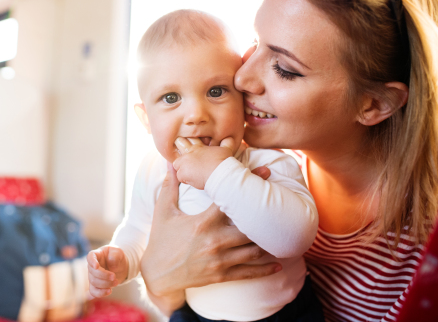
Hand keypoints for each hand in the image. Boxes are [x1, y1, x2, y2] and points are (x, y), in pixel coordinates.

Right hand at [87, 246, 127, 297]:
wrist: (119, 267)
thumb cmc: (117, 257)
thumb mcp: (118, 252)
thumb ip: (115, 255)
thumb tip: (111, 265)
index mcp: (97, 255)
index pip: (90, 257)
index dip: (92, 262)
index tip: (97, 266)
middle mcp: (92, 266)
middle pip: (92, 272)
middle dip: (104, 276)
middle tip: (114, 276)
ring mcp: (93, 276)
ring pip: (94, 282)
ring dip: (106, 284)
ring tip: (116, 282)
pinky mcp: (96, 285)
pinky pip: (93, 291)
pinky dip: (101, 293)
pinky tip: (109, 291)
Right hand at [141, 163, 279, 313]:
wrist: (156, 275)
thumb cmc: (160, 239)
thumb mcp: (163, 211)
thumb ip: (170, 185)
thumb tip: (170, 161)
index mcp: (203, 222)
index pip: (230, 200)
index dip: (248, 185)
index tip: (265, 172)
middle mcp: (214, 240)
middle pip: (250, 227)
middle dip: (266, 215)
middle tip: (282, 204)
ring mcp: (219, 259)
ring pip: (253, 250)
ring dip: (269, 242)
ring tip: (282, 232)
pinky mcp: (221, 275)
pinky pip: (248, 272)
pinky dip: (265, 270)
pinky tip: (278, 265)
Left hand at [172, 137, 234, 188]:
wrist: (220, 173)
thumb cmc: (223, 162)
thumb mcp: (226, 150)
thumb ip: (226, 143)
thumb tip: (229, 138)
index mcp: (198, 147)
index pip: (189, 139)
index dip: (187, 142)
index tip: (190, 149)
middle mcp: (190, 153)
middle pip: (179, 145)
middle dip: (180, 149)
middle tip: (186, 158)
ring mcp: (185, 162)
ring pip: (176, 163)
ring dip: (181, 167)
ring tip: (190, 172)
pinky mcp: (183, 172)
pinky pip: (179, 176)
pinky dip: (185, 179)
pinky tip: (192, 180)